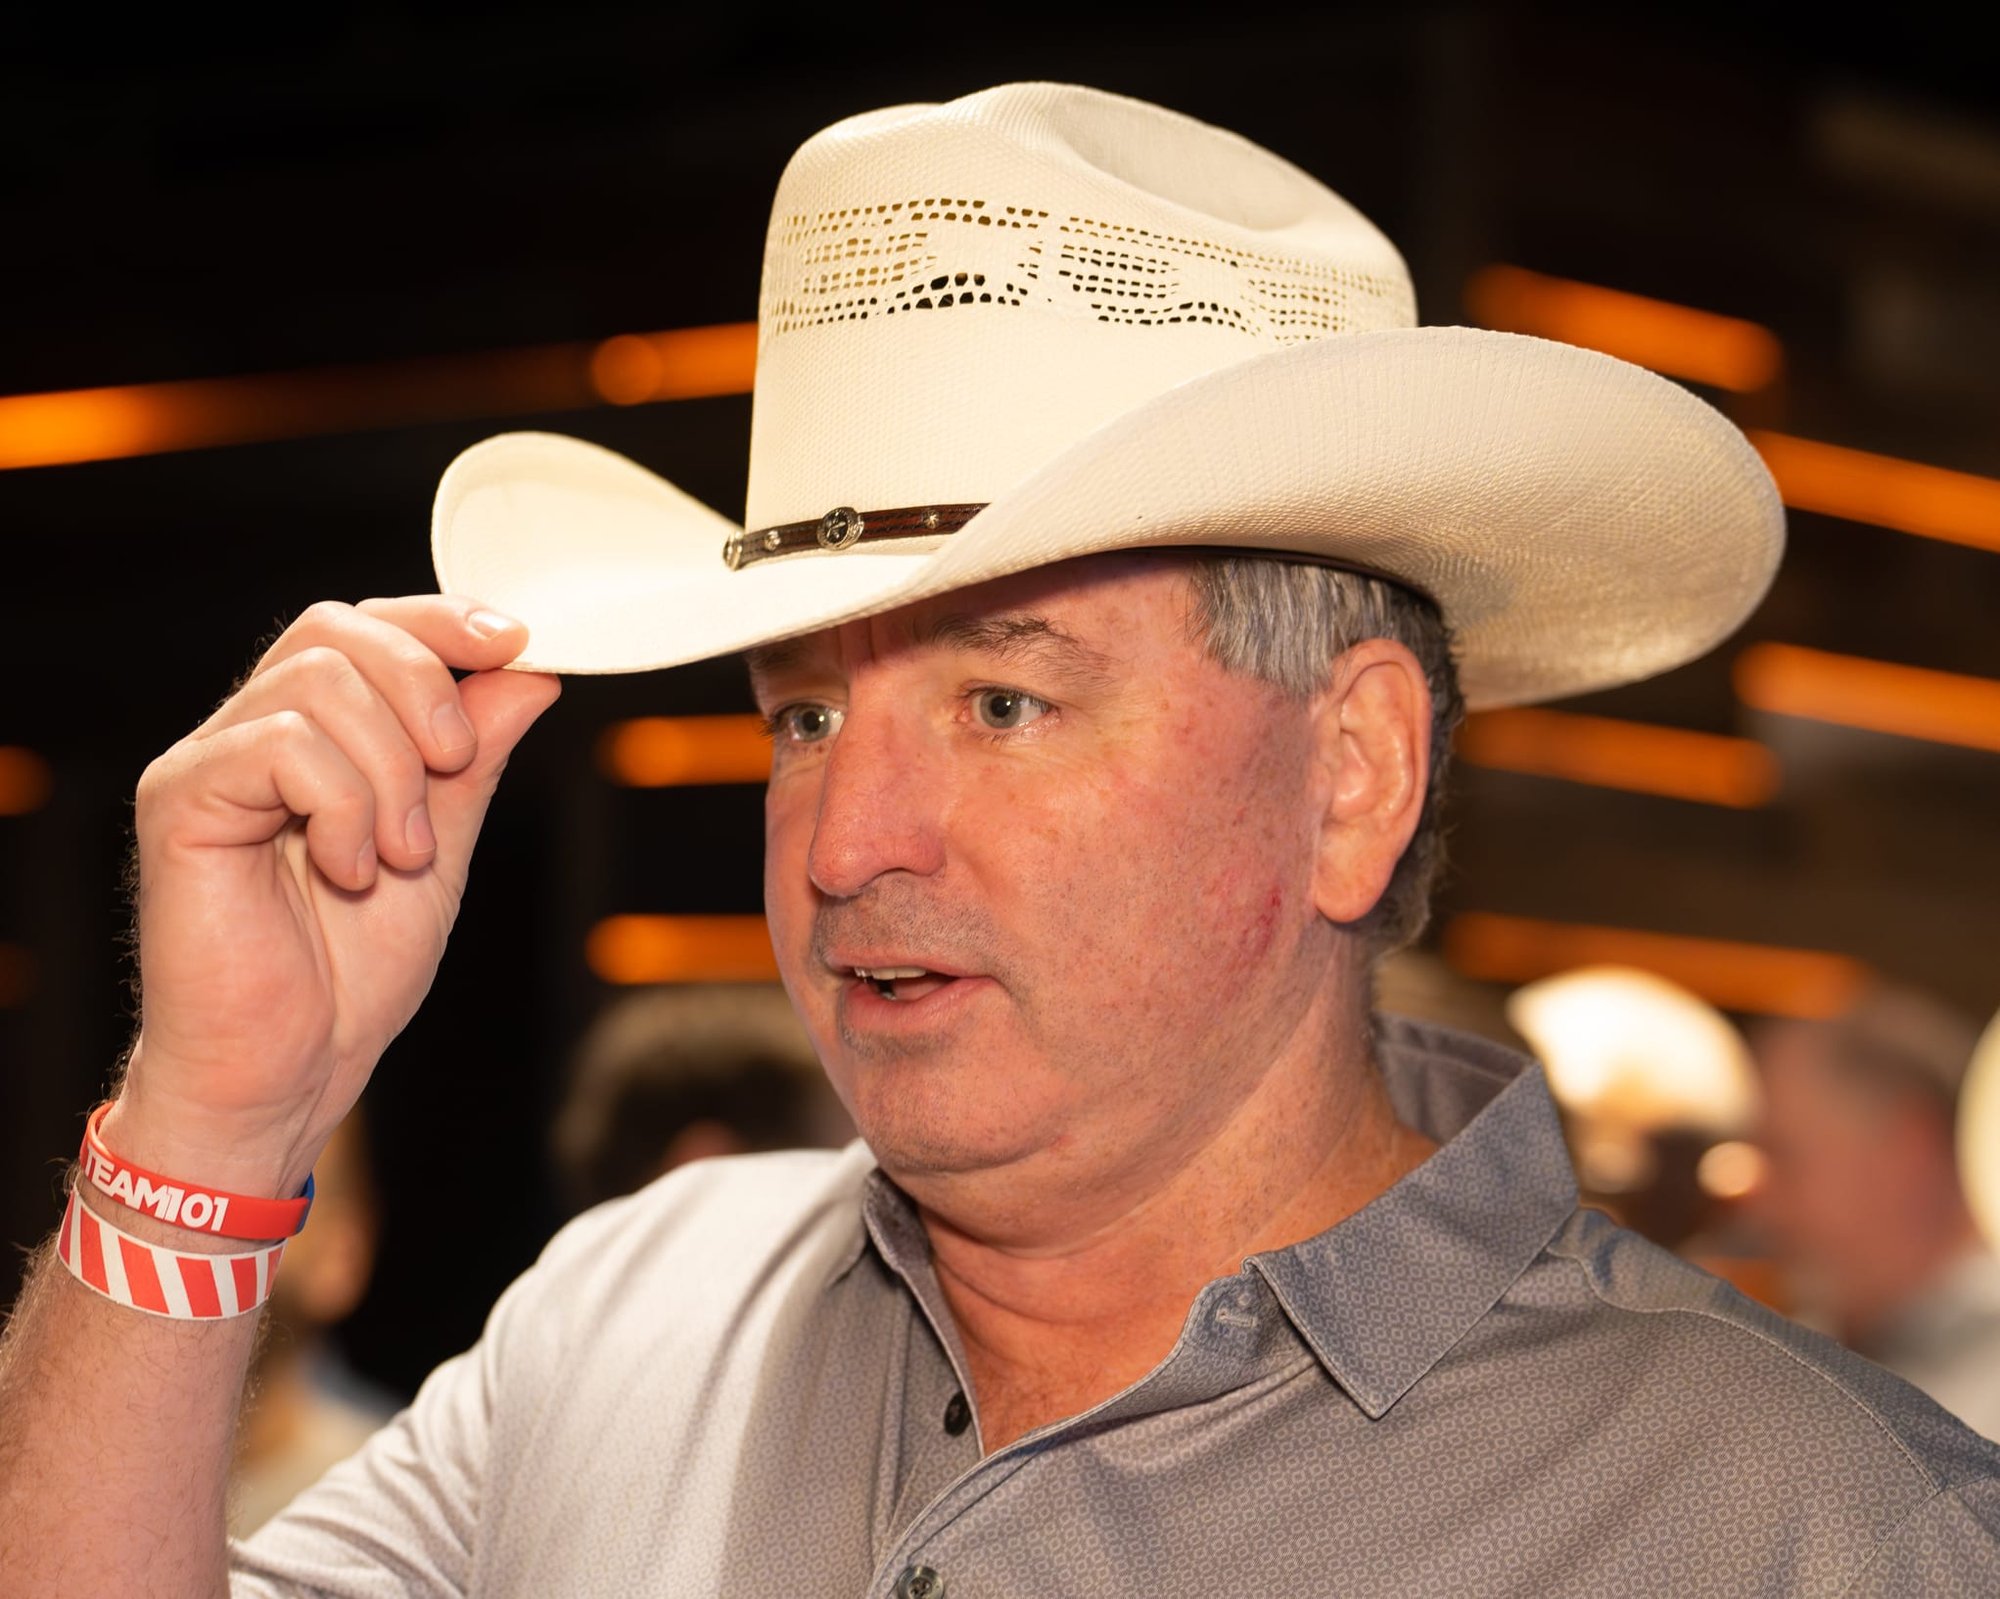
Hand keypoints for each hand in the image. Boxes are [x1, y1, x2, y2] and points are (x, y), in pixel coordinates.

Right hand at [103, 596, 560, 1195]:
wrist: (290, 1071)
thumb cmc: (349, 973)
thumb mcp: (442, 846)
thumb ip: (473, 759)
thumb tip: (528, 671)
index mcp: (315, 738)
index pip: (367, 628)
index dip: (441, 619)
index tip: (515, 640)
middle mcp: (253, 735)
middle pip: (339, 631)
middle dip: (425, 687)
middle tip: (452, 770)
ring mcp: (211, 764)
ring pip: (319, 684)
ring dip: (390, 769)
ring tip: (400, 854)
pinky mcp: (181, 802)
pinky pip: (279, 745)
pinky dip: (342, 805)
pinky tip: (349, 869)